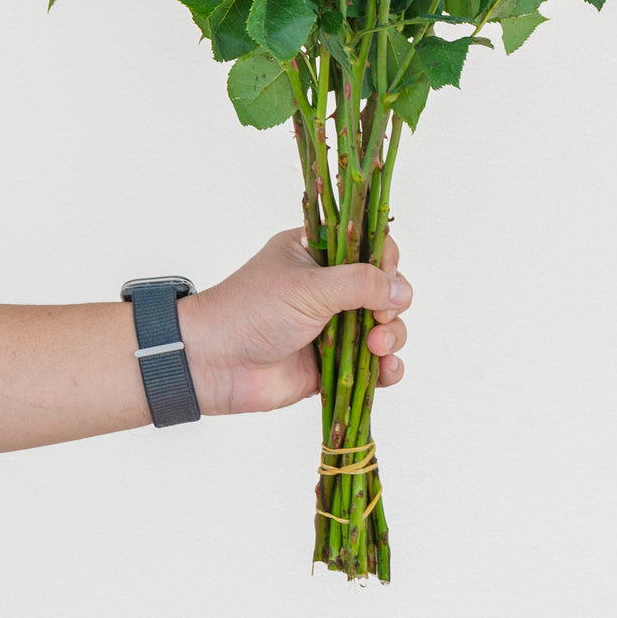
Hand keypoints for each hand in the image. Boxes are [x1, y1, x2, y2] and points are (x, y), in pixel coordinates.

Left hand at [177, 228, 411, 416]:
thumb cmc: (252, 311)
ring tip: (378, 348)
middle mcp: (327, 287)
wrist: (214, 364)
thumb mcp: (309, 286)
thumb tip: (402, 290)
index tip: (387, 277)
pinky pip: (372, 365)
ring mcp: (331, 326)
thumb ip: (360, 284)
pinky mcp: (333, 363)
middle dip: (391, 306)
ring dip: (392, 337)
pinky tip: (386, 371)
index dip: (385, 262)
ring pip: (384, 328)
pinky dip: (386, 369)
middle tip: (380, 318)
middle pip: (383, 289)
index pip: (368, 247)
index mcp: (316, 253)